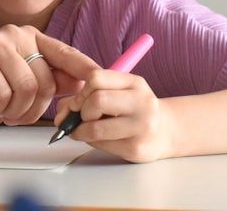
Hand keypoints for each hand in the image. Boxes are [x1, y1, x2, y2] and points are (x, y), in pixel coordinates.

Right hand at [0, 25, 96, 126]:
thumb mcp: (18, 86)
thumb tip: (83, 82)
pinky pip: (2, 94)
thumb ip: (49, 80)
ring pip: (27, 89)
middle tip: (14, 112)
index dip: (84, 70)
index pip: (65, 53)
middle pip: (47, 81)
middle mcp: (14, 35)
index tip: (100, 83)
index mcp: (28, 38)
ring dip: (13, 110)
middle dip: (34, 108)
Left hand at [54, 68, 170, 162]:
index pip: (96, 78)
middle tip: (82, 117)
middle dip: (81, 111)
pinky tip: (98, 139)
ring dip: (81, 130)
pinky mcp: (136, 148)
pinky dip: (91, 142)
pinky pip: (101, 145)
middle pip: (97, 100)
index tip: (78, 101)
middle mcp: (142, 102)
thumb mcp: (117, 92)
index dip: (81, 91)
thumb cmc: (132, 109)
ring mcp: (141, 127)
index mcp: (134, 83)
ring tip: (83, 130)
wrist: (165, 132)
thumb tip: (61, 114)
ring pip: (95, 128)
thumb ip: (87, 95)